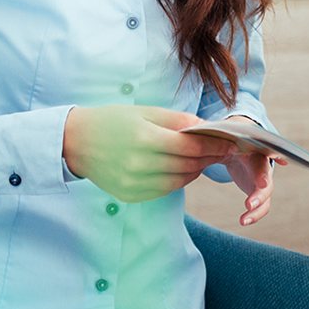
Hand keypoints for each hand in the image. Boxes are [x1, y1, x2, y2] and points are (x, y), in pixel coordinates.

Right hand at [63, 105, 232, 203]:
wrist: (77, 142)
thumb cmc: (112, 121)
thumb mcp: (146, 112)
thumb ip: (178, 121)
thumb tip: (208, 128)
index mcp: (145, 138)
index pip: (191, 146)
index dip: (215, 146)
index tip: (232, 143)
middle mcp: (140, 164)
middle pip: (188, 165)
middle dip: (210, 158)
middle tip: (223, 151)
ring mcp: (134, 183)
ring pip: (179, 181)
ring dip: (196, 170)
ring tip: (203, 159)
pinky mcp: (130, 195)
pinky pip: (164, 190)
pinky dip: (177, 179)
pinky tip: (181, 168)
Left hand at [216, 115, 284, 225]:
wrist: (240, 142)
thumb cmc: (230, 136)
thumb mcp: (223, 132)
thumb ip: (212, 133)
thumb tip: (193, 130)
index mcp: (254, 149)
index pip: (262, 159)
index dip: (262, 171)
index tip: (261, 183)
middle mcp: (262, 164)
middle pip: (266, 181)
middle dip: (260, 194)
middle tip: (249, 204)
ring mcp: (262, 179)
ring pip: (266, 197)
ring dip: (257, 210)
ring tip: (244, 220)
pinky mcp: (258, 191)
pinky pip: (260, 206)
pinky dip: (254, 215)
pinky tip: (243, 221)